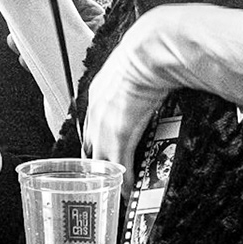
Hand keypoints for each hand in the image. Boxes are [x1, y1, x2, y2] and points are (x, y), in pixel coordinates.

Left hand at [82, 7, 180, 174]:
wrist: (151, 50)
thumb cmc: (148, 53)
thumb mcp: (133, 70)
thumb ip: (137, 84)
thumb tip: (152, 87)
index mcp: (98, 95)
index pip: (91, 128)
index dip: (96, 145)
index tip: (101, 157)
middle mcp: (95, 111)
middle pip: (90, 148)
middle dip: (96, 167)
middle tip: (105, 183)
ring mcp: (105, 124)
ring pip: (102, 161)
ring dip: (109, 179)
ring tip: (117, 193)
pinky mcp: (120, 134)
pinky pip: (119, 165)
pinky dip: (124, 180)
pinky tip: (129, 190)